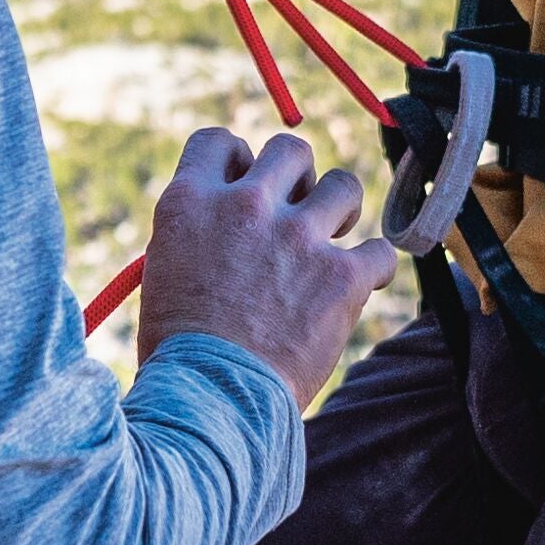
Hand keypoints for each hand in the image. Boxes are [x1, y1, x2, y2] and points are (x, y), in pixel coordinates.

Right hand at [132, 125, 393, 409]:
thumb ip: (199, 234)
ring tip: (334, 241)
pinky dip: (374, 268)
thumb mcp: (164, 273)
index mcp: (191, 202)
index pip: (220, 142)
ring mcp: (296, 237)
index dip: (240, 162)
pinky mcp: (341, 275)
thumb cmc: (179, 353)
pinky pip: (380, 250)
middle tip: (299, 213)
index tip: (247, 188)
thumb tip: (227, 228)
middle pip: (291, 150)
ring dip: (341, 212)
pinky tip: (362, 285)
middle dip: (299, 178)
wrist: (209, 402)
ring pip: (344, 185)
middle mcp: (245, 206)